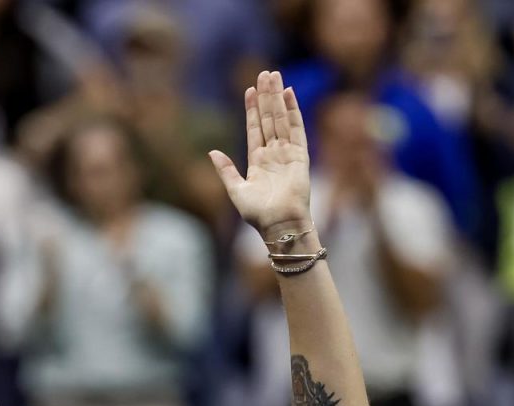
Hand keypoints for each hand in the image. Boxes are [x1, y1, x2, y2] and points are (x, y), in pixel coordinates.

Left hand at [210, 71, 312, 240]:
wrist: (279, 225)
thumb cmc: (258, 214)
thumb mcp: (236, 190)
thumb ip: (225, 170)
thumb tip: (212, 152)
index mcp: (257, 161)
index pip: (254, 128)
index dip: (252, 109)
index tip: (250, 89)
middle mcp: (273, 154)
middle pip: (268, 118)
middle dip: (266, 96)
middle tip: (265, 73)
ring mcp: (287, 153)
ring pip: (281, 118)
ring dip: (277, 97)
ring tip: (274, 76)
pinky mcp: (300, 155)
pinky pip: (296, 128)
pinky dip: (293, 110)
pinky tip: (289, 94)